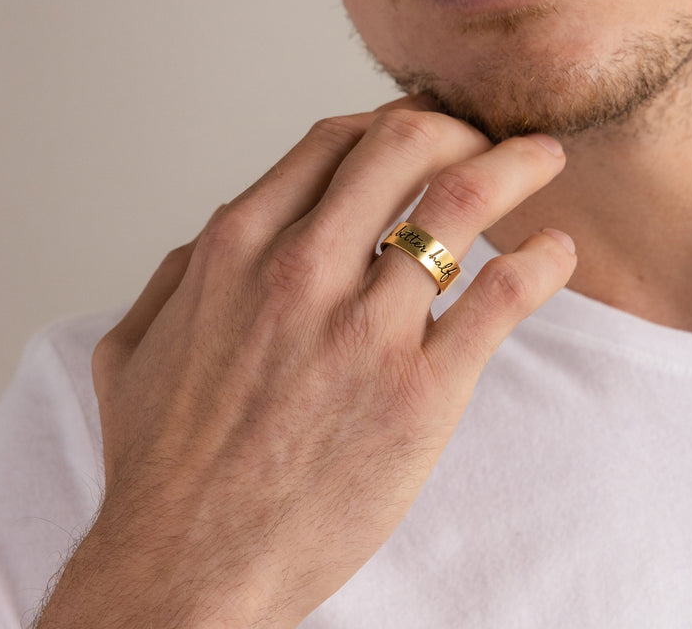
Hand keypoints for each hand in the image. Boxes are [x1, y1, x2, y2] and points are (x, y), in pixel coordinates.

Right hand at [36, 100, 575, 628]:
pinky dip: (543, 258)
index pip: (335, 139)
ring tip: (545, 160)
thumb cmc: (163, 467)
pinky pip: (502, 294)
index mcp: (238, 247)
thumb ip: (178, 275)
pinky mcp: (420, 390)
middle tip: (488, 141)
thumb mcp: (134, 347)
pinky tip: (557, 251)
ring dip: (518, 165)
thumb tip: (219, 237)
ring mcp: (364, 327)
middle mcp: (302, 269)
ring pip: (463, 199)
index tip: (424, 126)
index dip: (392, 120)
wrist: (187, 572)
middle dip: (459, 126)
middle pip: (406, 145)